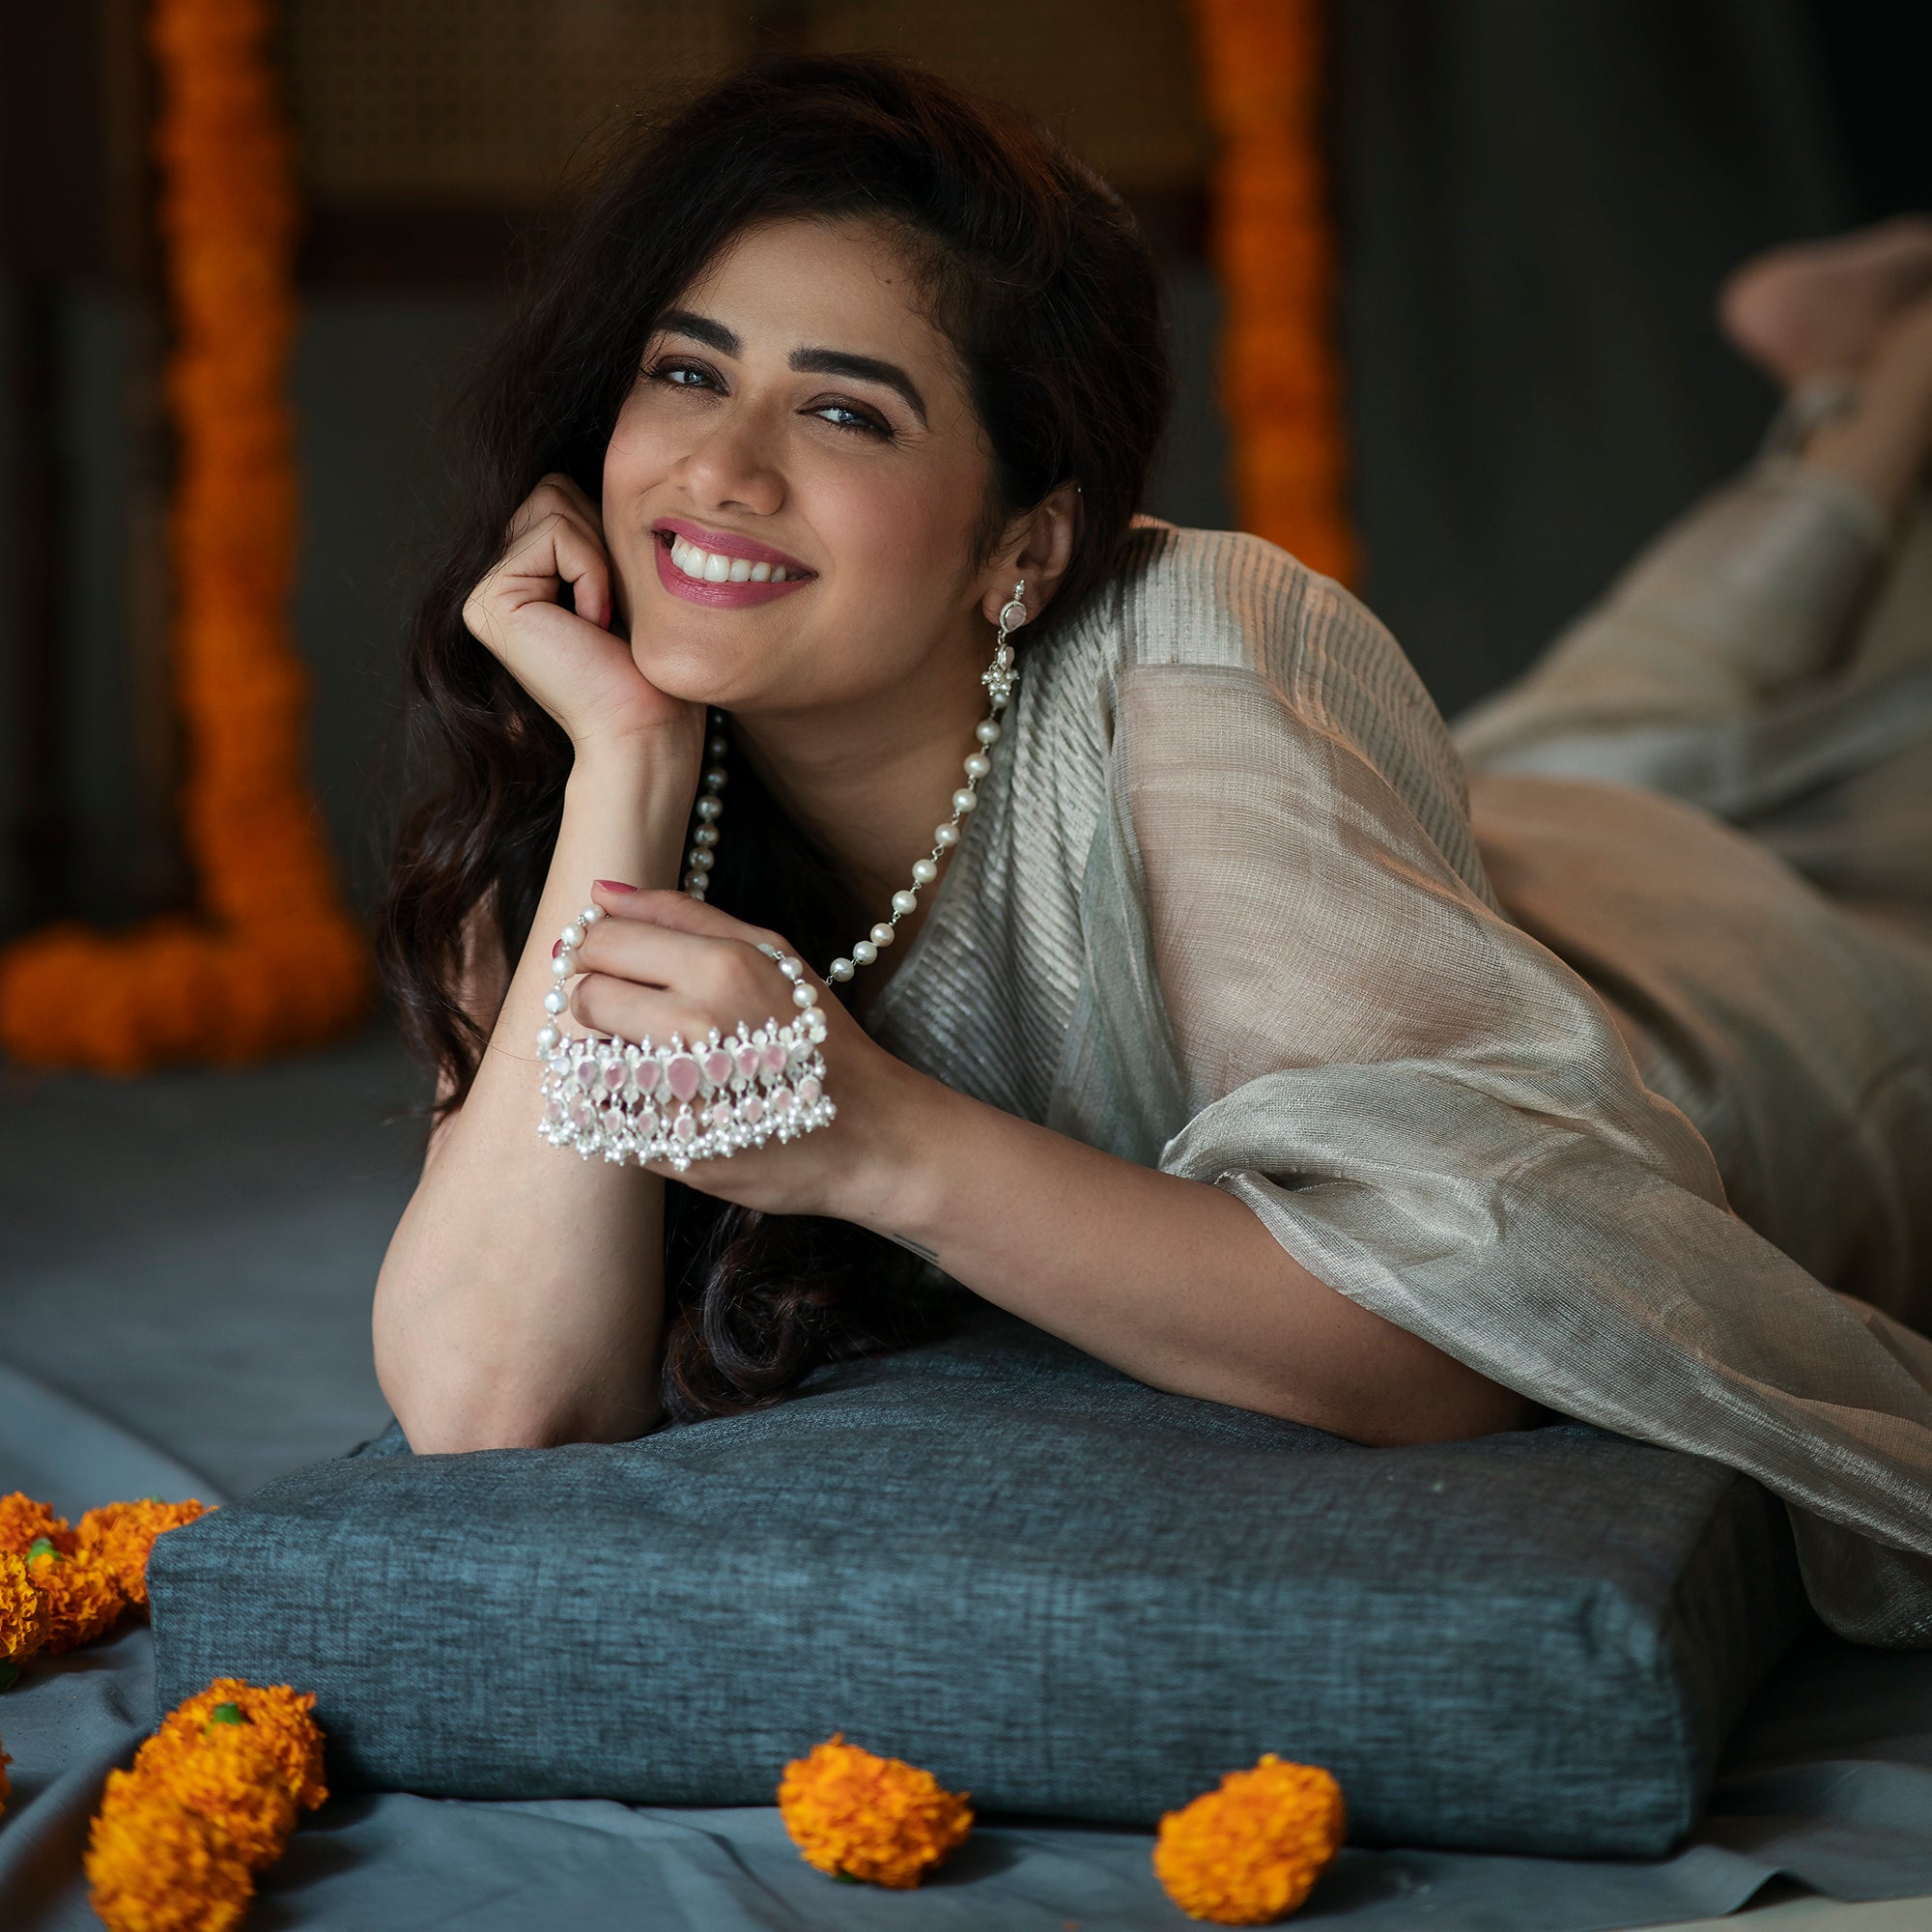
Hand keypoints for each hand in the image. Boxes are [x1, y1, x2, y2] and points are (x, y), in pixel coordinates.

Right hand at [463, 473, 699, 764]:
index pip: (563, 494)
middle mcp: (492, 580)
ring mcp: (483, 590)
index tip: (617, 602)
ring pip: (554, 501)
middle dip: (600, 538)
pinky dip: (592, 572)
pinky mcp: (488, 600)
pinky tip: (591, 625)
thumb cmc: (649, 666)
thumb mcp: (624, 577)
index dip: (606, 533)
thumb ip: (594, 526)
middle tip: (610, 609)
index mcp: (521, 574)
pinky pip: (557, 533)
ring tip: (600, 618)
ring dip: (599, 556)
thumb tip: (606, 453)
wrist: (645, 727)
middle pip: (553, 489)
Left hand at [566, 884, 930, 1221]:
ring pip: (585, 1058)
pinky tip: (669, 1101)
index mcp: (720, 969)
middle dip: (604, 1001)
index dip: (601, 950)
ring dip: (610, 1055)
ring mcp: (679, 1095)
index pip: (601, 941)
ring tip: (664, 1061)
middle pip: (585, 998)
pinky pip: (601, 1115)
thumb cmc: (817, 1037)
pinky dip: (619, 1106)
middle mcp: (695, 1029)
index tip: (622, 963)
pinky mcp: (667, 1150)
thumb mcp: (771, 954)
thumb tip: (600, 891)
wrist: (866, 1134)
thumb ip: (683, 914)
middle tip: (650, 1015)